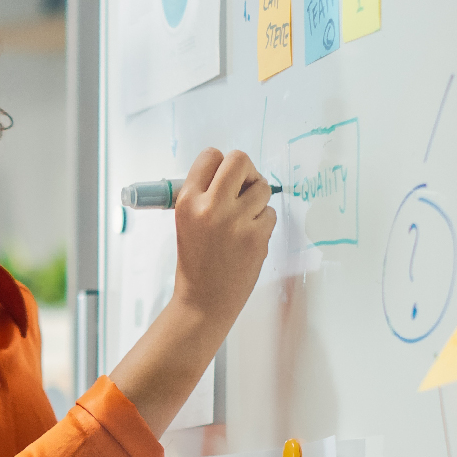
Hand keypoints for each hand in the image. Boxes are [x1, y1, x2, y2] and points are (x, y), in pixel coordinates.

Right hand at [166, 147, 276, 326]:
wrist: (204, 300)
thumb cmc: (196, 260)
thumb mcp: (186, 222)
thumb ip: (205, 194)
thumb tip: (232, 172)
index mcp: (187, 201)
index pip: (210, 155)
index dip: (221, 165)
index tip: (224, 180)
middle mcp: (209, 207)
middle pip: (240, 160)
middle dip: (247, 171)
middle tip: (244, 188)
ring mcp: (235, 222)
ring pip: (262, 187)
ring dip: (257, 199)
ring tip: (244, 219)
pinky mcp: (256, 237)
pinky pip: (270, 213)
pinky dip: (263, 222)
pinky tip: (249, 238)